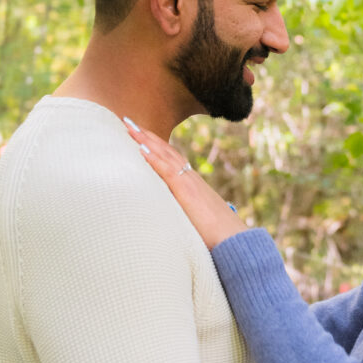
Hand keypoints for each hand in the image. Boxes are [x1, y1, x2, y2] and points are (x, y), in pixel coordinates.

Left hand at [124, 119, 247, 248]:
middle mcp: (190, 178)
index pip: (172, 159)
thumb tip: (175, 217)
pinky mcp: (187, 192)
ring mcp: (189, 183)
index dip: (156, 146)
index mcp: (192, 184)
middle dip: (147, 136)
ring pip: (165, 155)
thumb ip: (185, 213)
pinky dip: (153, 158)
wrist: (233, 240)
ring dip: (146, 140)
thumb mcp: (197, 219)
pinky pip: (167, 170)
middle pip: (166, 151)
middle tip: (129, 122)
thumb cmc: (217, 235)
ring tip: (130, 127)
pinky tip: (140, 149)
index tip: (140, 135)